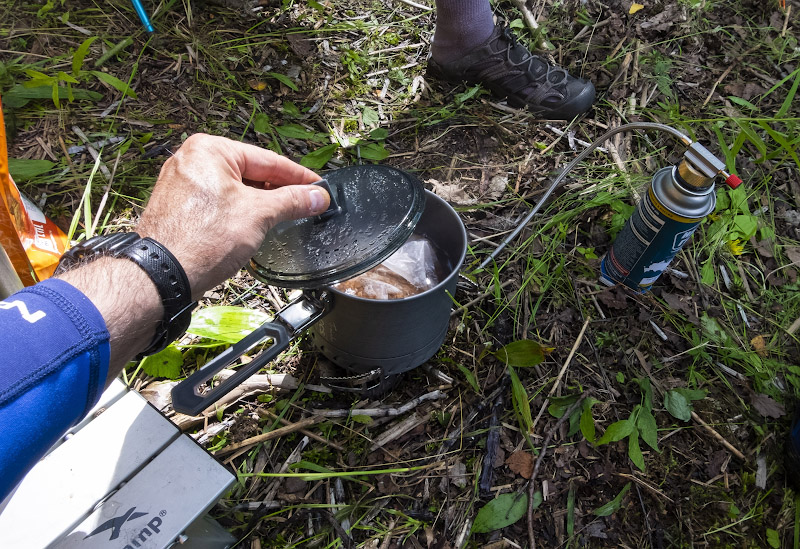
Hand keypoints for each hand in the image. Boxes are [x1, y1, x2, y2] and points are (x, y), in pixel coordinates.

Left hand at [136, 134, 328, 298]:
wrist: (164, 275)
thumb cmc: (203, 240)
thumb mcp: (259, 215)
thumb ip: (292, 201)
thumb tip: (317, 196)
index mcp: (210, 150)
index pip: (267, 160)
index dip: (298, 177)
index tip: (318, 187)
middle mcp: (191, 160)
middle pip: (250, 173)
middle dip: (279, 191)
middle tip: (307, 203)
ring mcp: (181, 184)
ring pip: (234, 190)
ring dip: (260, 204)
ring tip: (285, 216)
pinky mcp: (178, 207)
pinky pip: (218, 203)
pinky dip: (239, 212)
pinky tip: (254, 225)